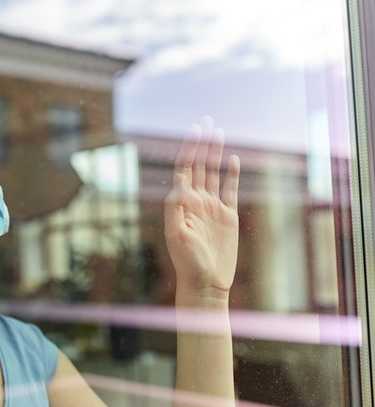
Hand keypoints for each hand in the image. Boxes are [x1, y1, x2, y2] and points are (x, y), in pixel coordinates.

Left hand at [164, 117, 240, 300]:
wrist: (206, 282)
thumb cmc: (187, 261)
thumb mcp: (176, 234)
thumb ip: (175, 208)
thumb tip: (180, 184)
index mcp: (182, 203)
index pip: (184, 169)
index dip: (188, 150)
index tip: (194, 131)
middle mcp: (196, 201)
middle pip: (198, 166)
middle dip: (201, 144)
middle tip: (206, 122)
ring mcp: (212, 207)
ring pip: (213, 173)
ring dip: (214, 153)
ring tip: (217, 133)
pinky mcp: (228, 216)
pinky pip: (229, 190)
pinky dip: (231, 174)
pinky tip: (232, 159)